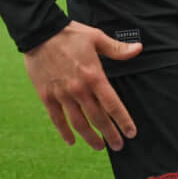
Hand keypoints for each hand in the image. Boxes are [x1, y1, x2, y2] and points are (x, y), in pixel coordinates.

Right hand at [22, 23, 141, 150]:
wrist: (39, 32)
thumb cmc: (70, 34)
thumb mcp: (96, 37)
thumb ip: (117, 49)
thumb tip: (138, 49)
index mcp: (94, 76)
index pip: (112, 105)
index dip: (123, 121)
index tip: (130, 133)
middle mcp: (79, 89)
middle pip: (97, 118)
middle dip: (109, 134)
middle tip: (118, 146)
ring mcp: (62, 94)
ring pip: (78, 123)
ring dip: (90, 137)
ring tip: (99, 147)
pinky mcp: (47, 96)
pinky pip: (57, 119)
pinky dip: (64, 132)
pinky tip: (71, 141)